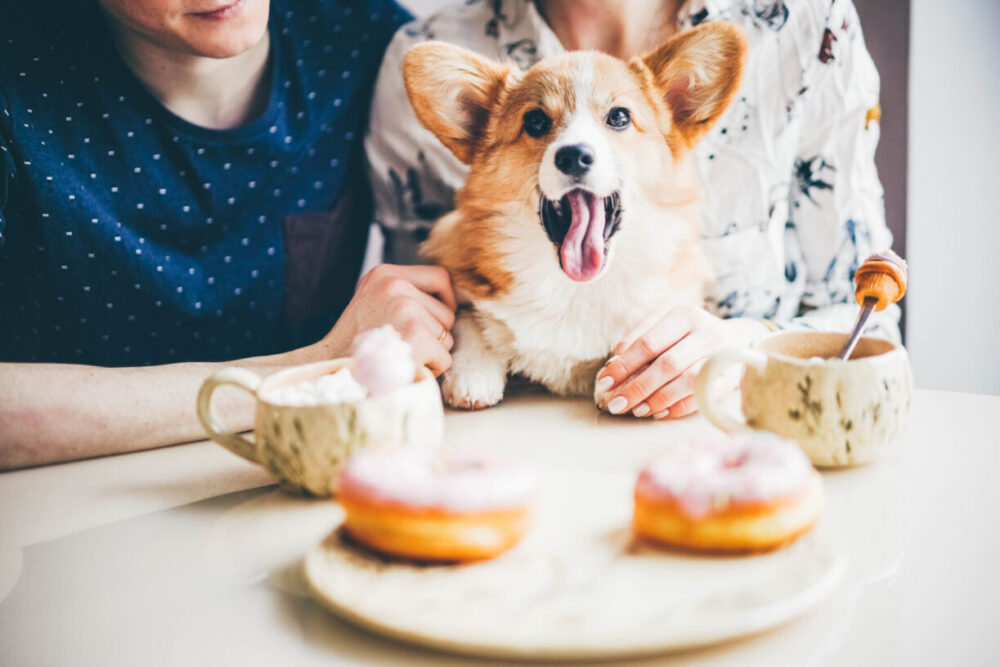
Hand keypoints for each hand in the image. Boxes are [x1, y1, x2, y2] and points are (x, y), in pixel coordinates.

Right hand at [319, 264, 456, 375]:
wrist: (330, 375)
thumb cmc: (355, 345)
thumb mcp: (373, 302)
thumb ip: (404, 294)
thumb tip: (449, 298)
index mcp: (384, 274)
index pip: (440, 277)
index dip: (445, 301)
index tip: (434, 319)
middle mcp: (394, 285)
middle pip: (447, 311)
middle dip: (435, 334)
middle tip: (403, 346)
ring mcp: (404, 309)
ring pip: (447, 336)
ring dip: (431, 353)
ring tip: (399, 356)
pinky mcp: (415, 335)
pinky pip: (445, 357)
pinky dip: (431, 370)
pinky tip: (404, 369)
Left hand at [595, 308, 769, 418]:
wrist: (739, 339)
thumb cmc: (689, 334)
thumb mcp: (665, 325)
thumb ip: (638, 339)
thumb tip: (613, 365)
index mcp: (684, 316)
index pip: (649, 342)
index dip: (624, 364)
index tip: (605, 381)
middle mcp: (706, 333)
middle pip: (667, 365)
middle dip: (637, 387)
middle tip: (615, 404)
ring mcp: (721, 356)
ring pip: (686, 382)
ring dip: (657, 400)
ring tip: (636, 410)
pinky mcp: (730, 378)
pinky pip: (701, 397)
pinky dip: (677, 408)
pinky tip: (658, 413)